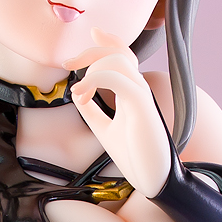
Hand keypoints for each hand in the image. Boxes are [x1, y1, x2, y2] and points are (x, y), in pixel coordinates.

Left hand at [69, 30, 170, 195]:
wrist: (153, 180)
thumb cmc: (135, 156)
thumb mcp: (104, 130)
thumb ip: (92, 111)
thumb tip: (76, 93)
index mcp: (132, 92)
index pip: (123, 55)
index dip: (106, 42)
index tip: (85, 43)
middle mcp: (139, 89)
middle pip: (118, 52)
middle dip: (90, 52)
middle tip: (68, 63)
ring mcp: (142, 96)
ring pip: (118, 61)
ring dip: (92, 70)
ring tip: (80, 93)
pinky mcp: (142, 106)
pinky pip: (119, 78)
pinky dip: (97, 80)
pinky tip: (83, 97)